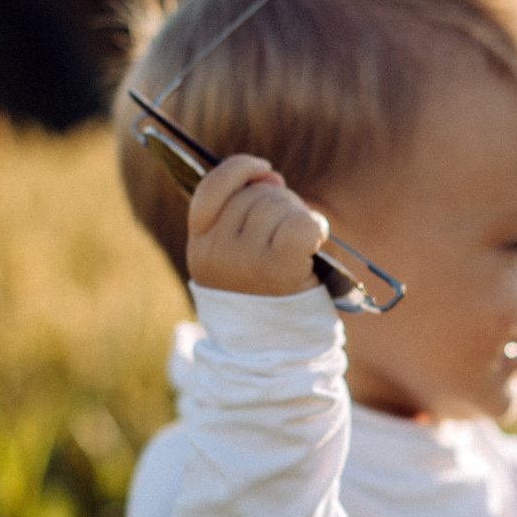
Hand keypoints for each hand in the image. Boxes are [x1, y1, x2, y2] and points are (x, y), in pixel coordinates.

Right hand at [185, 154, 329, 296]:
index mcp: (201, 245)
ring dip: (300, 216)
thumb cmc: (263, 295)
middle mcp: (216, 249)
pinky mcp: (276, 265)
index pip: (211, 188)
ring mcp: (244, 257)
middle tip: (291, 233)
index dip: (239, 170)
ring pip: (279, 205)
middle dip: (281, 202)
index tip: (263, 168)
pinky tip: (315, 246)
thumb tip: (270, 175)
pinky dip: (316, 229)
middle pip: (256, 194)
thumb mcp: (242, 254)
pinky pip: (302, 223)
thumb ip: (248, 210)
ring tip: (303, 245)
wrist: (273, 348)